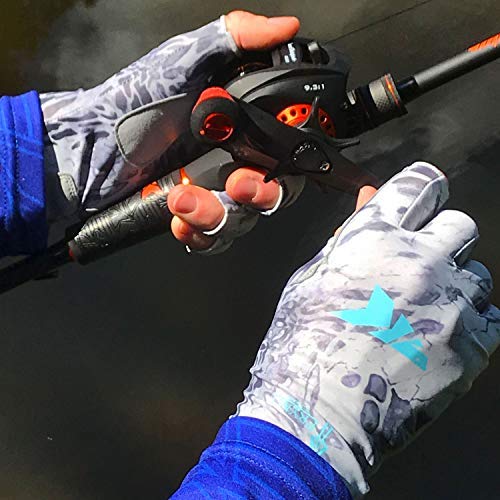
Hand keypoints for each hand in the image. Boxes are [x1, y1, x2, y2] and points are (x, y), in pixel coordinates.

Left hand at [41, 11, 300, 249]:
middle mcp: (232, 163)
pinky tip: (178, 220)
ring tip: (181, 197)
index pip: (285, 152)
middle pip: (274, 194)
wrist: (89, 148)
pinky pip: (212, 239)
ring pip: (242, 221)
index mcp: (240, 129)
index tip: (274, 160)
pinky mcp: (192, 218)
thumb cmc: (134, 103)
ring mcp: (213, 193)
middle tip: (238, 186)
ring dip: (216, 215)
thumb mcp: (184, 61)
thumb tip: (283, 27)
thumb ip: (234, 40)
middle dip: (261, 195)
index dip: (289, 161)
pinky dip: (198, 234)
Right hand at [235, 162, 499, 496]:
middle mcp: (418, 262)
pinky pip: (490, 316)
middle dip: (441, 237)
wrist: (318, 412)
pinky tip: (436, 337)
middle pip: (459, 224)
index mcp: (373, 238)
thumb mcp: (312, 278)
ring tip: (421, 312)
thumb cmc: (302, 344)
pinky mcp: (471, 347)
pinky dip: (468, 321)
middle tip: (417, 264)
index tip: (426, 196)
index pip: (418, 185)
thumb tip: (370, 197)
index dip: (425, 186)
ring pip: (477, 273)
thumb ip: (348, 235)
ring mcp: (450, 305)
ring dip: (453, 284)